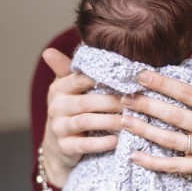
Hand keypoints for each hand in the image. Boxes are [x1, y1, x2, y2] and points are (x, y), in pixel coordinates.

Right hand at [41, 48, 121, 185]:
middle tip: (135, 101)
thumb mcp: (71, 90)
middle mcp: (56, 106)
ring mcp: (59, 128)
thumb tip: (77, 42)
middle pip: (86, 101)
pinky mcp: (65, 147)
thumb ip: (75, 69)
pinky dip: (101, 143)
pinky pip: (84, 145)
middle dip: (112, 102)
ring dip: (110, 121)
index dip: (100, 78)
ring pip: (86, 121)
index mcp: (59, 88)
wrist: (59, 148)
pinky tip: (117, 140)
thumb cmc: (73, 112)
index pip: (79, 79)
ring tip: (130, 120)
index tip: (125, 78)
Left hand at [122, 69, 191, 190]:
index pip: (188, 94)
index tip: (141, 75)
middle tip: (125, 98)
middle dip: (147, 105)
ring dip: (144, 130)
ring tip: (123, 120)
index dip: (163, 84)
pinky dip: (153, 162)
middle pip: (175, 116)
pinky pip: (174, 165)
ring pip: (170, 140)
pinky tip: (134, 155)